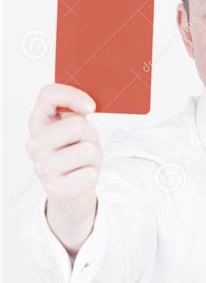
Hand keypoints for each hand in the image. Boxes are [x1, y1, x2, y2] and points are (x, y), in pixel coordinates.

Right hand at [26, 83, 100, 252]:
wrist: (73, 187)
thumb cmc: (76, 150)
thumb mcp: (78, 127)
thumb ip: (78, 111)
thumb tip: (89, 104)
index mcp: (38, 122)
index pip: (48, 94)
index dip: (73, 96)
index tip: (92, 107)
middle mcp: (34, 144)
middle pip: (77, 125)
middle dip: (90, 135)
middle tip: (84, 145)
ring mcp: (41, 167)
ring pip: (87, 150)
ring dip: (93, 157)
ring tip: (83, 162)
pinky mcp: (53, 188)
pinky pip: (89, 174)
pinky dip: (92, 174)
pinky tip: (81, 177)